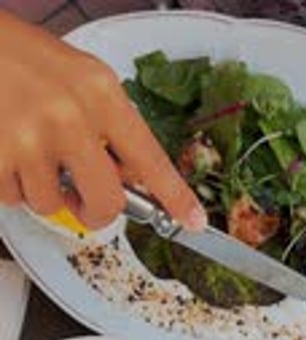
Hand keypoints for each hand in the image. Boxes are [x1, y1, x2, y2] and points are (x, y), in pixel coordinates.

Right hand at [0, 12, 205, 230]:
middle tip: (81, 199)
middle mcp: (70, 117)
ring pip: (52, 205)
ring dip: (39, 189)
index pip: (149, 157)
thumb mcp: (79, 79)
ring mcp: (32, 139)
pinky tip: (4, 149)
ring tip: (25, 148)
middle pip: (106, 202)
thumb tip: (126, 177)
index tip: (192, 219)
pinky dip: (8, 183)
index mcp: (99, 93)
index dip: (174, 196)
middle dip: (95, 210)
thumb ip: (106, 125)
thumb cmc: (19, 58)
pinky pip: (14, 199)